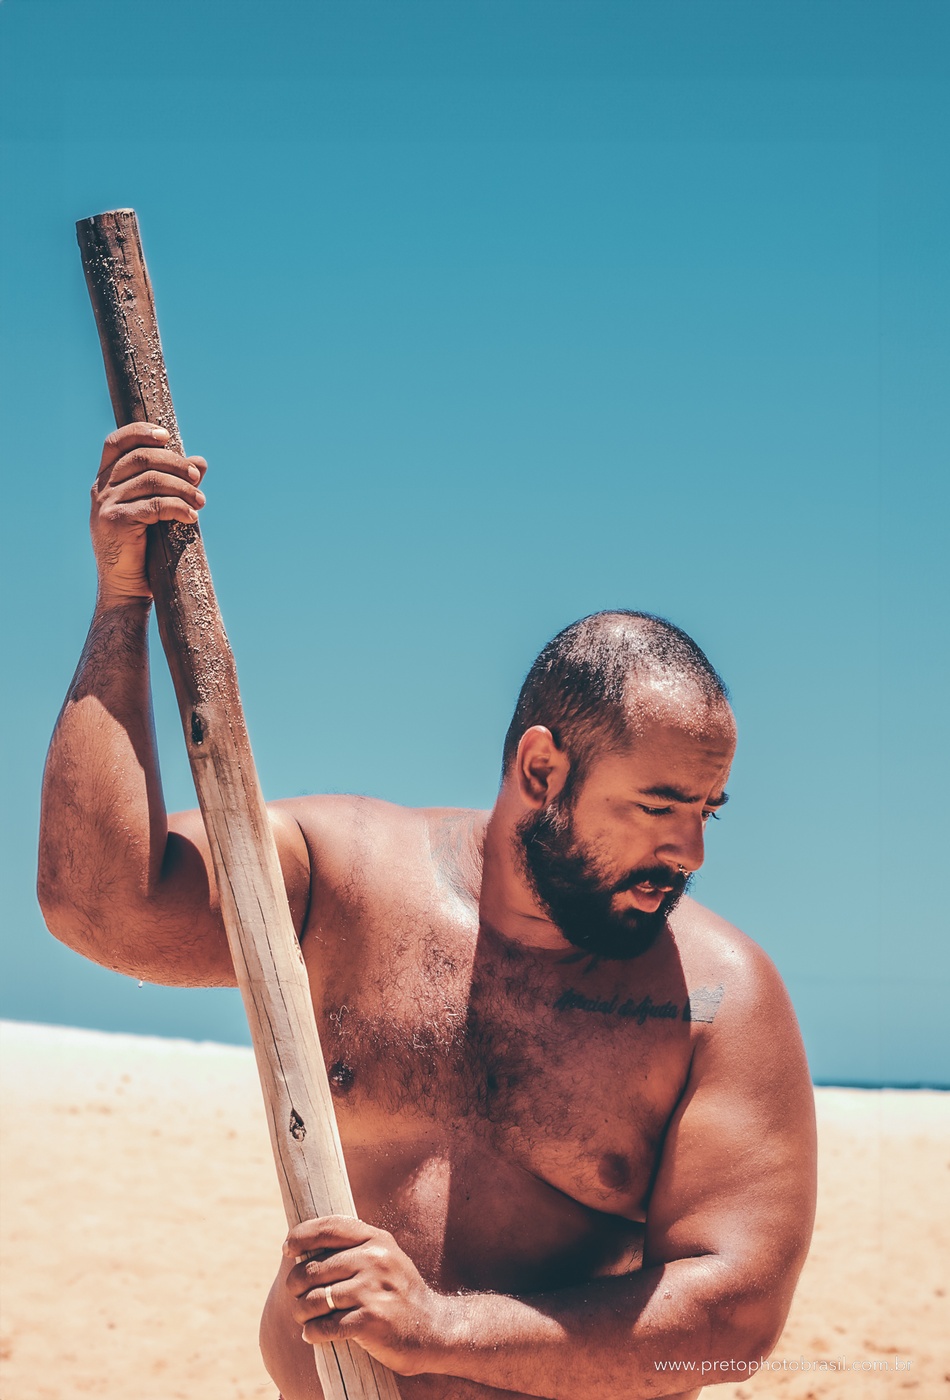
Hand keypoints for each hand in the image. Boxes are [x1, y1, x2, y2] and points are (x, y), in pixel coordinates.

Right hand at [91, 423, 206, 604]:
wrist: (126, 586)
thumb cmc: (143, 547)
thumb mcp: (157, 509)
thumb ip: (175, 483)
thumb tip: (200, 461)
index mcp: (106, 479)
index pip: (117, 442)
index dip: (141, 432)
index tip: (167, 436)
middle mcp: (102, 488)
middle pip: (142, 458)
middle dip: (176, 464)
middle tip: (198, 478)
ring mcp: (106, 504)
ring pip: (152, 480)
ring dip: (184, 489)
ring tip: (201, 502)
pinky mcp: (115, 522)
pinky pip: (155, 506)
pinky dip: (179, 508)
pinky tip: (192, 517)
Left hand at [284, 1215, 453, 1376]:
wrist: (434, 1330)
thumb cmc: (397, 1294)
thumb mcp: (384, 1258)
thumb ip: (353, 1248)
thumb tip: (304, 1244)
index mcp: (376, 1239)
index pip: (328, 1228)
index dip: (301, 1236)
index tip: (287, 1249)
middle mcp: (374, 1259)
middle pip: (313, 1269)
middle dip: (295, 1286)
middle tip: (296, 1297)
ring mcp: (373, 1289)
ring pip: (314, 1299)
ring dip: (302, 1313)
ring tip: (304, 1318)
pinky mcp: (371, 1320)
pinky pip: (326, 1326)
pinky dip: (314, 1333)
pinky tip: (313, 1334)